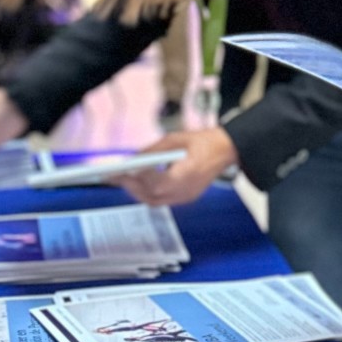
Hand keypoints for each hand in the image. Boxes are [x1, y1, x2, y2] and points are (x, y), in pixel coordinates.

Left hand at [117, 127, 238, 206]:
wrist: (225, 150)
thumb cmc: (202, 142)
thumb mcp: (173, 139)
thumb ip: (152, 151)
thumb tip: (132, 159)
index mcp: (186, 175)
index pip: (156, 184)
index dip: (137, 179)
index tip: (121, 173)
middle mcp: (187, 190)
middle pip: (153, 197)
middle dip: (133, 188)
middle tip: (117, 178)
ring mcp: (187, 197)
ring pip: (156, 202)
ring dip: (139, 192)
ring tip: (126, 181)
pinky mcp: (187, 198)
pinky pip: (163, 200)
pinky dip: (150, 193)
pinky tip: (141, 183)